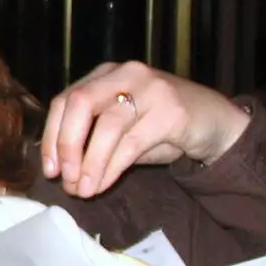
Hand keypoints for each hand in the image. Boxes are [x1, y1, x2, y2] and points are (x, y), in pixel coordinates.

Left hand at [39, 61, 250, 198]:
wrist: (216, 124)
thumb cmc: (162, 129)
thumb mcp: (120, 130)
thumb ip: (91, 140)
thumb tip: (61, 172)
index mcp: (106, 75)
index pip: (66, 100)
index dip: (52, 136)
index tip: (50, 169)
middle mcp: (125, 74)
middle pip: (80, 103)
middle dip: (66, 145)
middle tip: (65, 179)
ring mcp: (151, 88)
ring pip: (107, 125)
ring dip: (90, 163)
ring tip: (84, 190)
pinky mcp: (172, 110)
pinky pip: (132, 142)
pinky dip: (112, 167)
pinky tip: (103, 185)